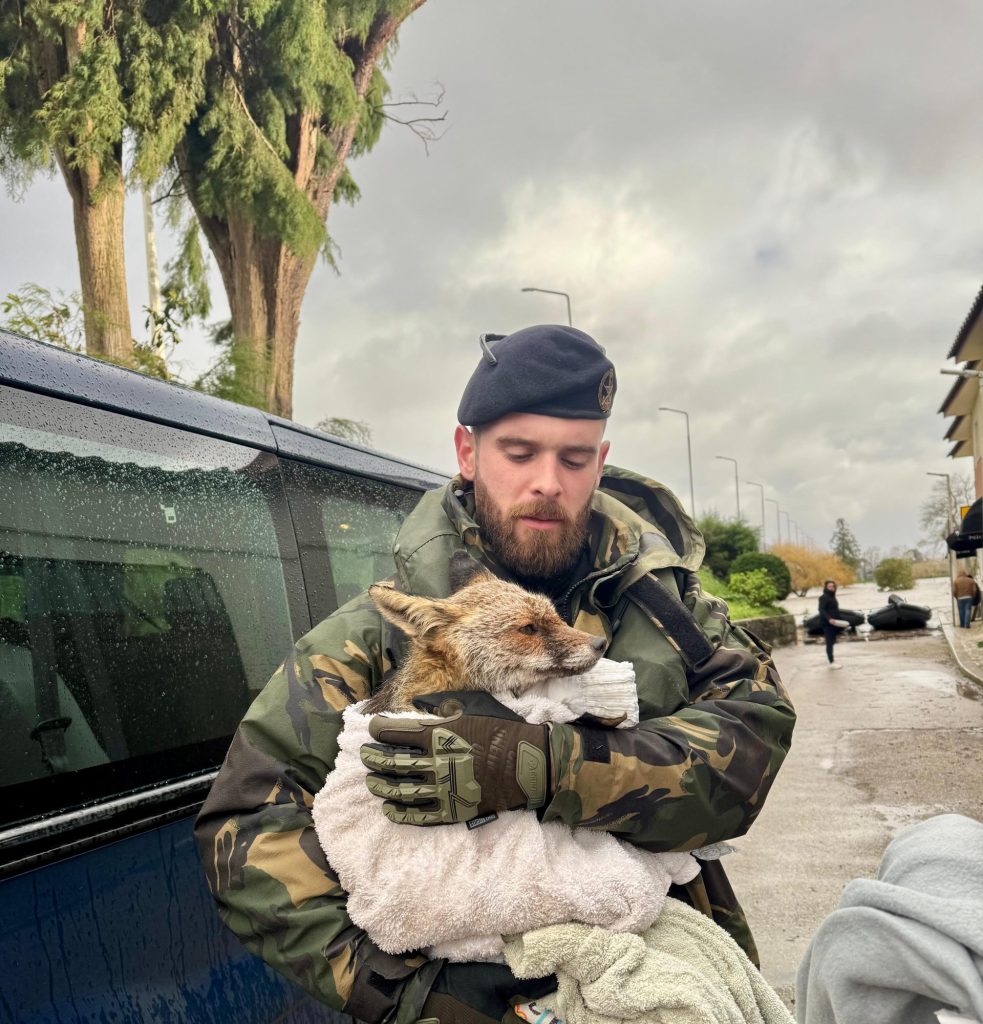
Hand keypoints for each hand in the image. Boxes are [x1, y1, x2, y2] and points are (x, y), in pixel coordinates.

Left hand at [359, 691, 550, 824]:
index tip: (372, 729)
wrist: (527, 762)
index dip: (378, 730)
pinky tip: (389, 808)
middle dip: (373, 758)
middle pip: (392, 762)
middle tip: (365, 756)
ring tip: (372, 781)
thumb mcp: (471, 707)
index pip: (395, 732)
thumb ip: (441, 708)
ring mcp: (443, 789)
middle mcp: (435, 762)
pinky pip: (418, 815)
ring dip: (381, 785)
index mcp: (438, 734)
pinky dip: (399, 812)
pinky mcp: (452, 810)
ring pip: (400, 790)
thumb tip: (419, 706)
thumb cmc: (500, 730)